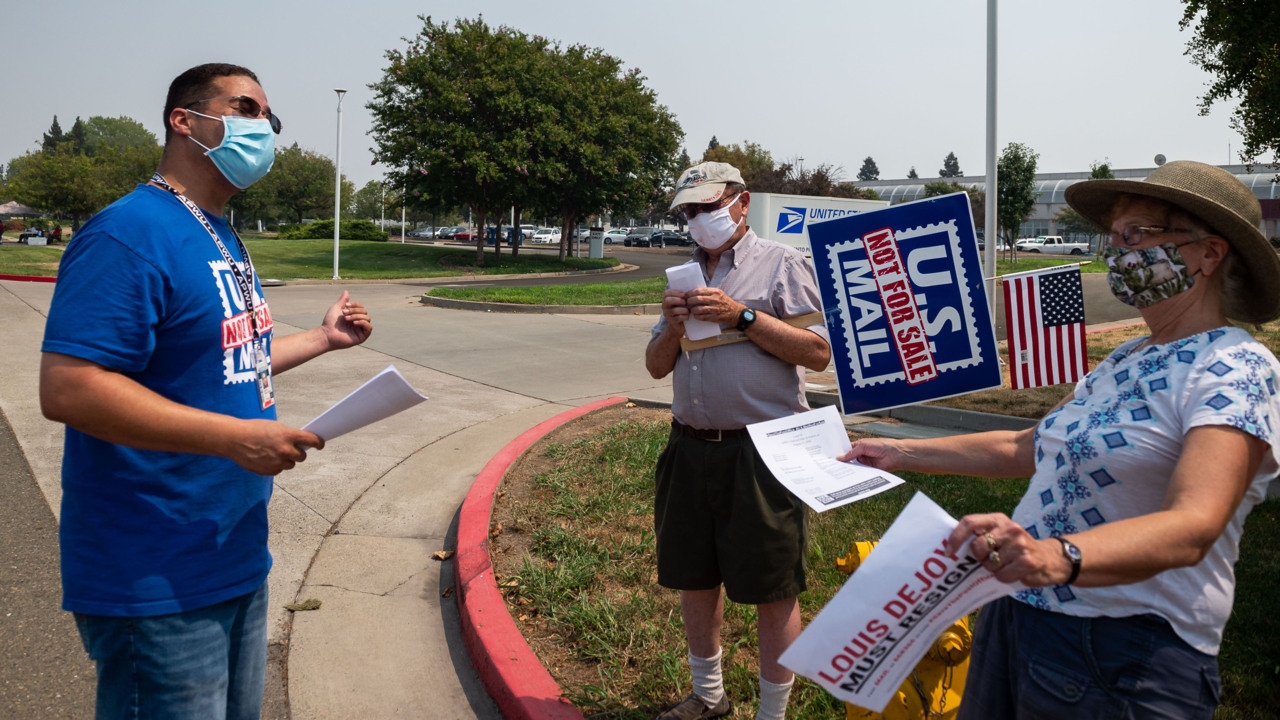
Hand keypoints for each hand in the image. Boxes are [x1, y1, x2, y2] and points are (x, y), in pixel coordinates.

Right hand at [227, 420, 324, 475]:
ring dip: (286, 460)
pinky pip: (279, 470)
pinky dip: (275, 465)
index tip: (320, 445)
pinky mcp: (269, 471)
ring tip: (273, 452)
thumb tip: (300, 442)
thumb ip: (289, 435)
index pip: (312, 441)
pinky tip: (266, 458)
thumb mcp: (275, 427)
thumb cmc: (254, 429)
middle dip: (298, 453)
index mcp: (288, 436)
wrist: (234, 439)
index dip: (318, 443)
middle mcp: (285, 450)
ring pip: (290, 464)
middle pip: (302, 456)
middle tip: (290, 448)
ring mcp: (277, 462)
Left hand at [320, 290, 371, 349]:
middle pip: (365, 312)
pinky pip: (369, 327)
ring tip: (346, 319)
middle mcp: (358, 323)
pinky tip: (354, 323)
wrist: (326, 333)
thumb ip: (343, 301)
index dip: (355, 305)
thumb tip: (346, 291)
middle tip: (344, 313)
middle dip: (355, 311)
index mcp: (354, 316)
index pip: (361, 307)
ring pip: (367, 318)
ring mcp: (360, 330)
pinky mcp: (362, 337)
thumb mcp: (337, 308)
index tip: (345, 305)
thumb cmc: (330, 322)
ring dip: (357, 316)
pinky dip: (363, 323)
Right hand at [661, 289, 689, 333]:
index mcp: (666, 299)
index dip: (676, 292)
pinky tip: (688, 317)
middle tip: (685, 302)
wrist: (679, 325)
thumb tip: (692, 288)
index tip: (684, 294)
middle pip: (668, 301)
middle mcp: (664, 306)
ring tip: (688, 311)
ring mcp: (667, 314)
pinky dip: (685, 316)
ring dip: (684, 310)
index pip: (667, 293)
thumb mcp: (681, 302)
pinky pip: (679, 318)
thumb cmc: (682, 310)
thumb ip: (683, 295)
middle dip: (678, 300)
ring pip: (675, 310)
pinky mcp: (671, 322)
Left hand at [684, 287, 743, 326]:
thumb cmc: (724, 301)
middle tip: (686, 303)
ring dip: (692, 310)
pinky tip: (695, 315)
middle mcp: (715, 299)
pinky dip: (696, 316)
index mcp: (715, 292)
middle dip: (689, 301)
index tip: (685, 295)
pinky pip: (702, 317)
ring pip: (698, 309)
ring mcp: (715, 309)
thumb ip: (708, 292)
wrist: (735, 312)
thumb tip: (693, 292)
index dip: (690, 293)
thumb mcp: (718, 293)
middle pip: (697, 299)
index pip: (699, 291)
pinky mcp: (714, 317)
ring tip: (691, 310)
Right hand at [838, 438, 903, 470]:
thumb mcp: (863, 446)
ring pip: (853, 467)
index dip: (840, 453)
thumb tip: (840, 458)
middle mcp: (861, 455)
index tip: (831, 457)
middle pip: (849, 460)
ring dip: (848, 469)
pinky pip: (860, 473)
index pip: (846, 450)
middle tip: (832, 466)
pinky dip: (855, 474)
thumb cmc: (881, 445)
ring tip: (838, 472)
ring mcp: (864, 463)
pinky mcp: (868, 470)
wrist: (894, 455)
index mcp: (859, 446)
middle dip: (842, 462)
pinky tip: (848, 476)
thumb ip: (851, 453)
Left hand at [946, 513, 1069, 585]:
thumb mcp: (1000, 535)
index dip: (955, 538)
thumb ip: (980, 535)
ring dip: (993, 569)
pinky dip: (1004, 578)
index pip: (969, 522)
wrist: (1050, 558)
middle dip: (979, 558)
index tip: (948, 552)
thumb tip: (950, 546)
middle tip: (990, 559)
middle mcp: (1010, 528)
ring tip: (1006, 564)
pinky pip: (1001, 575)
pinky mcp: (1027, 561)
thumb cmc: (1017, 549)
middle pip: (977, 546)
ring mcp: (1020, 544)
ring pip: (989, 564)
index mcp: (998, 519)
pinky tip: (1014, 572)